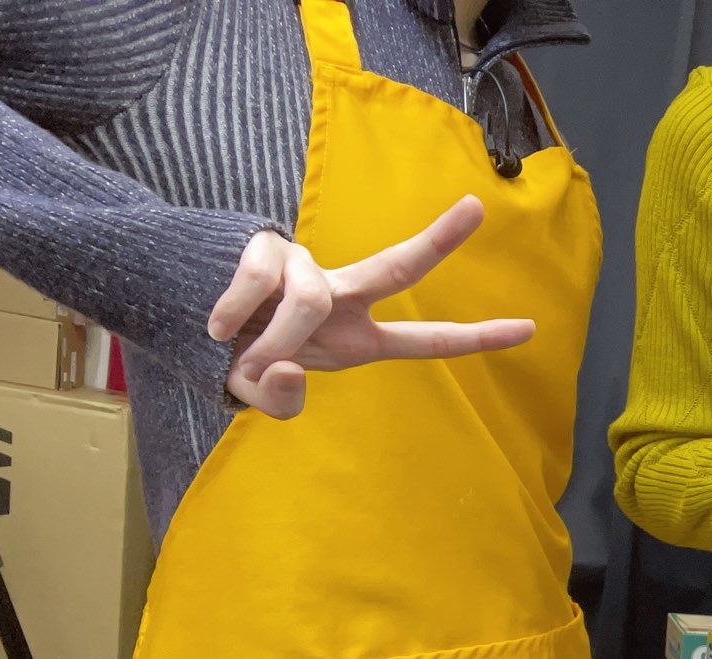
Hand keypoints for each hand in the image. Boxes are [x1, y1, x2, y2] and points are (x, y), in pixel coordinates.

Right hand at [210, 196, 536, 419]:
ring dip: (272, 339)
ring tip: (244, 355)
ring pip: (309, 301)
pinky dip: (235, 315)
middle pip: (397, 266)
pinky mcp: (265, 247)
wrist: (181, 314)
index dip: (475, 338)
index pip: (425, 340)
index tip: (529, 329)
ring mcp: (307, 267)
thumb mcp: (262, 391)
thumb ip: (280, 400)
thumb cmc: (240, 356)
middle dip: (438, 240)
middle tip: (478, 206)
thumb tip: (289, 368)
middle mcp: (343, 297)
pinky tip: (217, 328)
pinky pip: (259, 282)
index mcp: (358, 338)